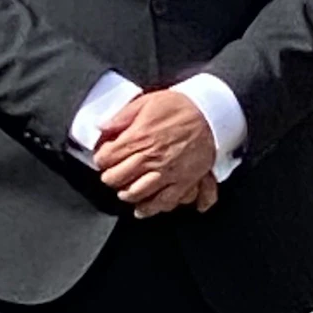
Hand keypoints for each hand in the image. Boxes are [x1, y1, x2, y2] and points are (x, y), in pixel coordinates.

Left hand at [92, 90, 217, 214]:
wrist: (211, 113)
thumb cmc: (179, 106)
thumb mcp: (145, 102)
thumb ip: (121, 117)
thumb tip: (101, 127)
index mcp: (139, 138)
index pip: (107, 158)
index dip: (100, 159)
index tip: (102, 158)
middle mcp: (152, 158)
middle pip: (118, 177)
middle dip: (110, 178)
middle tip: (110, 176)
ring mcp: (168, 172)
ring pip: (138, 193)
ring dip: (126, 194)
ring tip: (123, 192)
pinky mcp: (185, 180)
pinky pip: (166, 200)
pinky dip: (151, 208)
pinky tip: (142, 209)